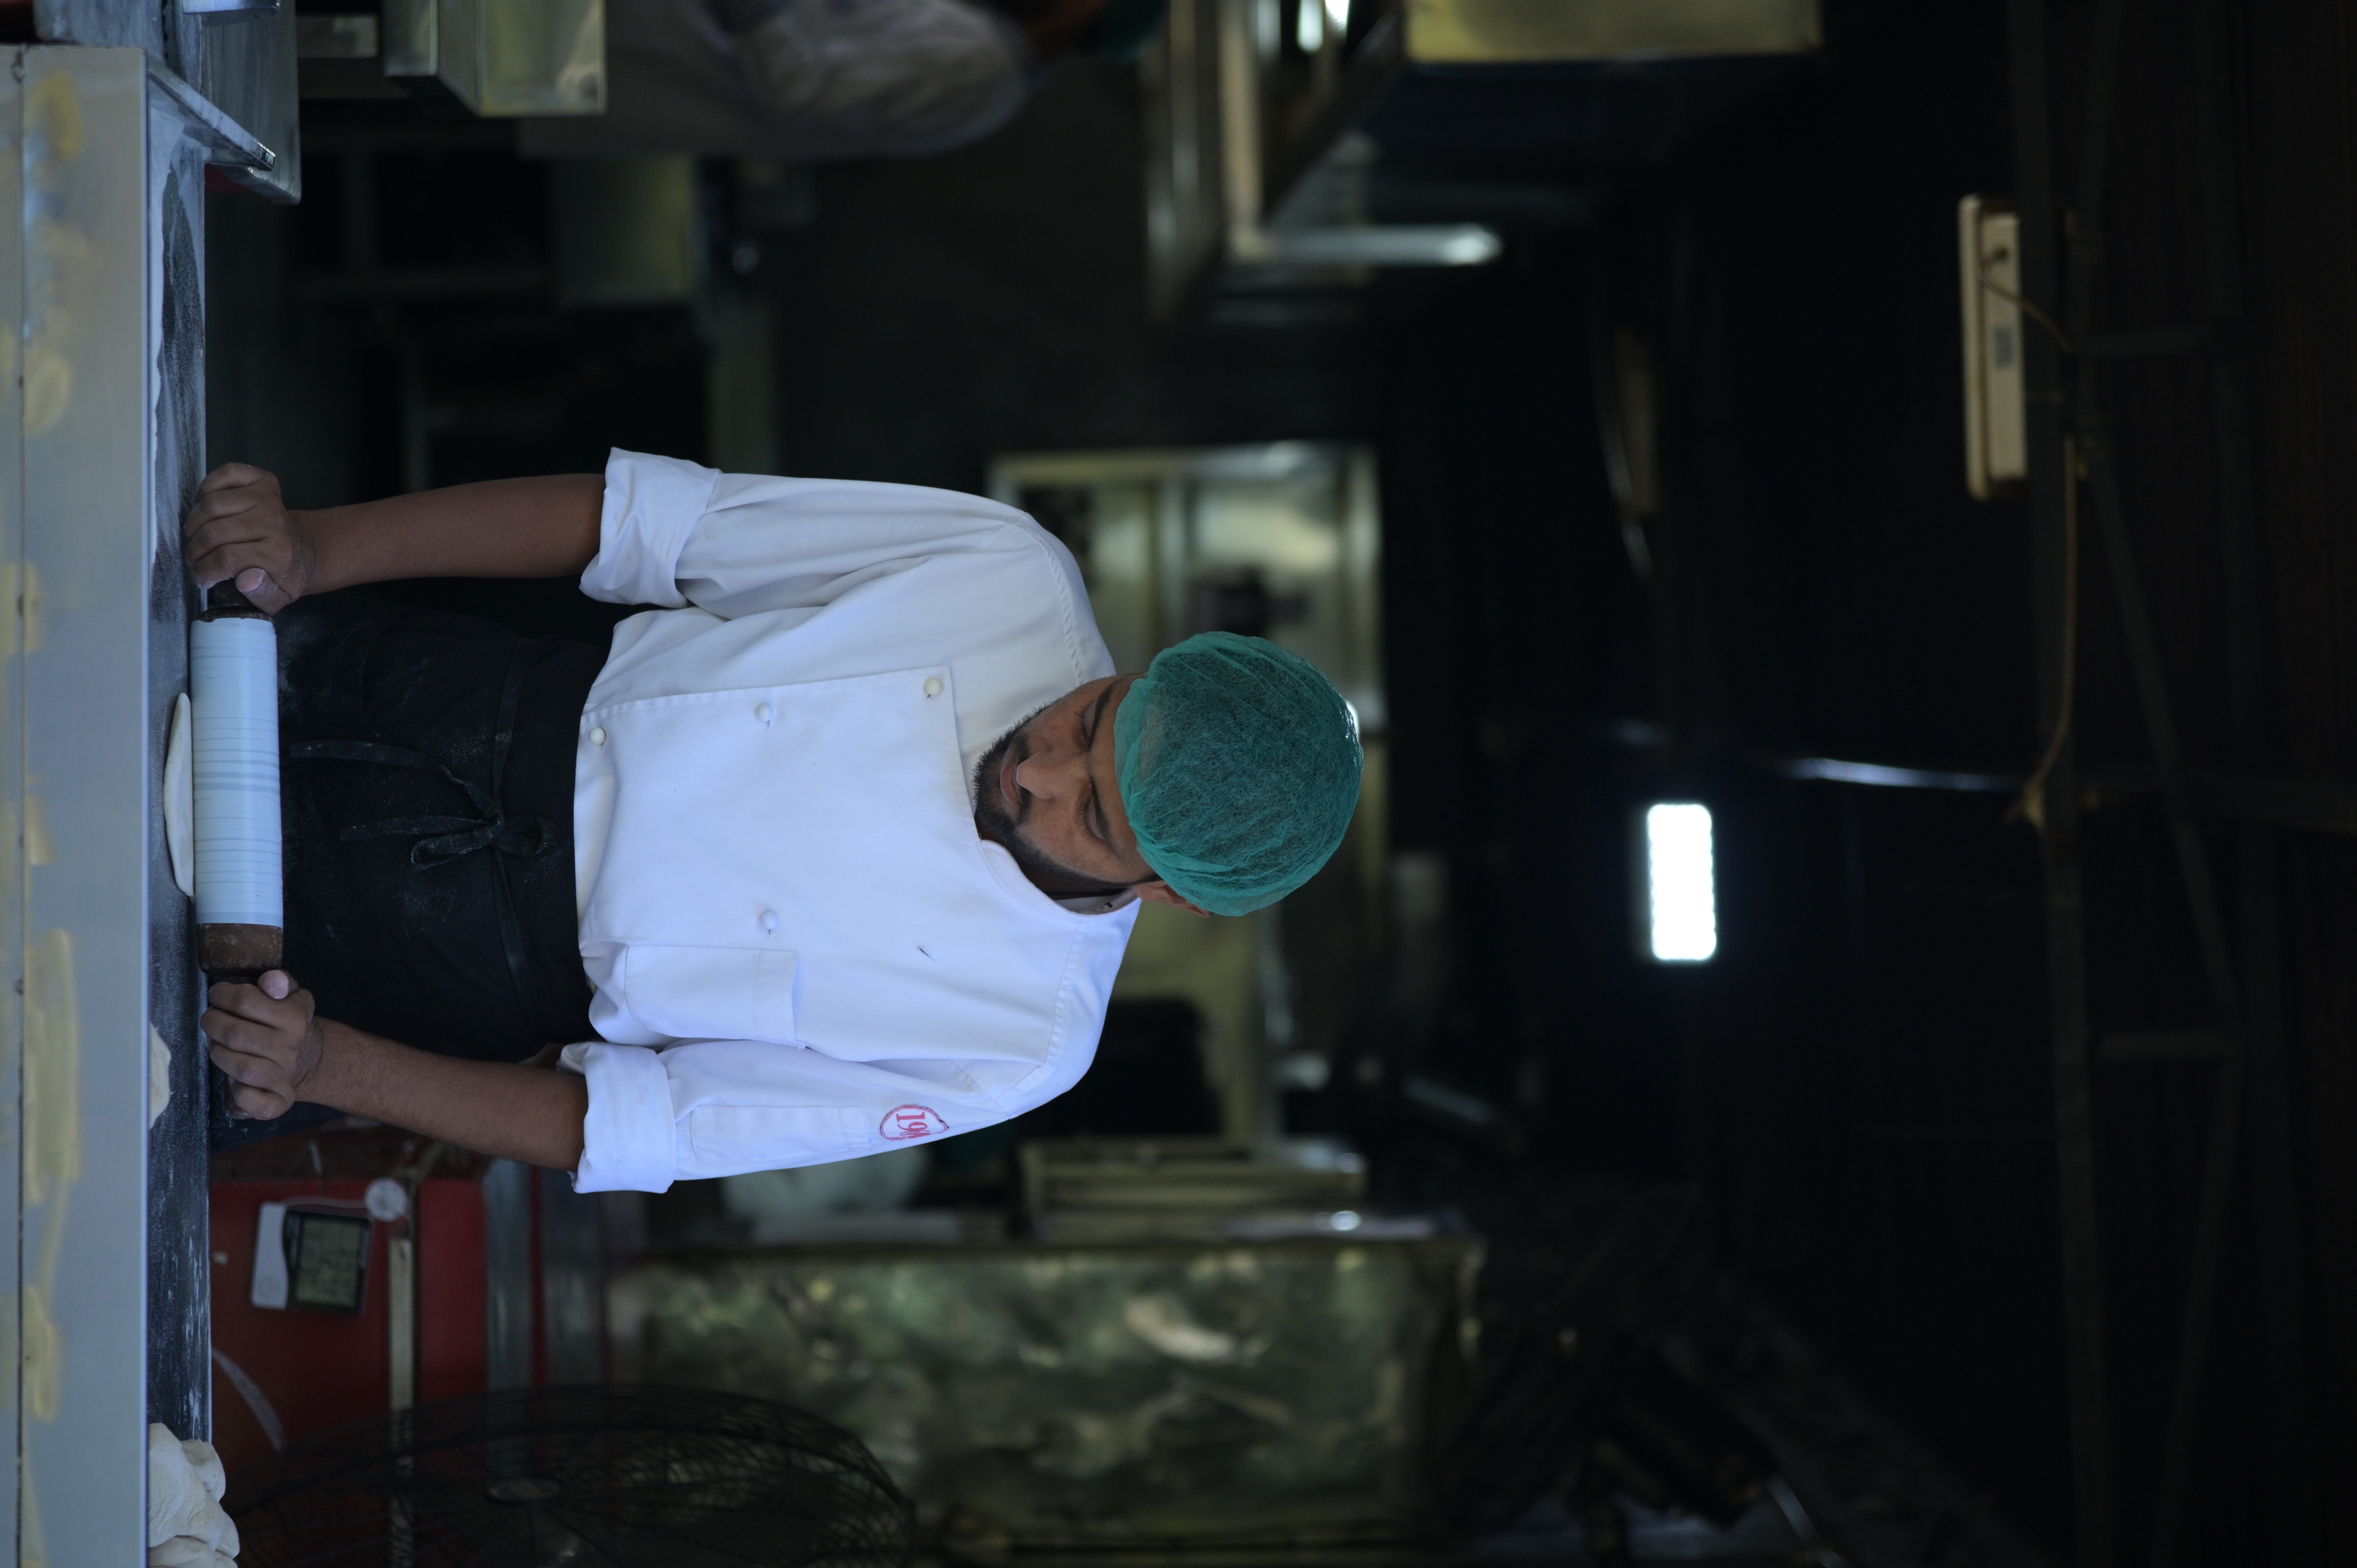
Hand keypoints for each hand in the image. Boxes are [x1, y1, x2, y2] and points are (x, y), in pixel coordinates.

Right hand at [183, 463, 314, 613]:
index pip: (226, 558)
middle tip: (195, 559)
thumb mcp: (278, 597)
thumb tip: (245, 580)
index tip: (202, 578)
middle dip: (196, 550)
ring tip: (197, 537)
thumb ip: (262, 594)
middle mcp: (274, 522)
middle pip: (214, 532)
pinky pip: (225, 474)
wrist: (303, 549)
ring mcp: (269, 498)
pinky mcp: (264, 480)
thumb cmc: (284, 574)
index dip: (205, 570)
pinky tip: (207, 510)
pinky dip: (207, 489)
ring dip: (195, 523)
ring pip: (212, 504)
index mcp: (279, 554)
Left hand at [205, 970, 327, 1119]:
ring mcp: (286, 1077)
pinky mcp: (280, 1101)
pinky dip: (240, 1094)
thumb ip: (279, 981)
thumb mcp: (290, 995)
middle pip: (236, 1034)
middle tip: (211, 1019)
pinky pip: (255, 1103)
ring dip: (219, 1054)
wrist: (311, 1059)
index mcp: (295, 1017)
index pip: (245, 1000)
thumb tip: (272, 981)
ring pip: (241, 1068)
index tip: (218, 996)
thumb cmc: (288, 1023)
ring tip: (217, 1045)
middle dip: (213, 1023)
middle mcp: (291, 1047)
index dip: (222, 995)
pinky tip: (234, 1081)